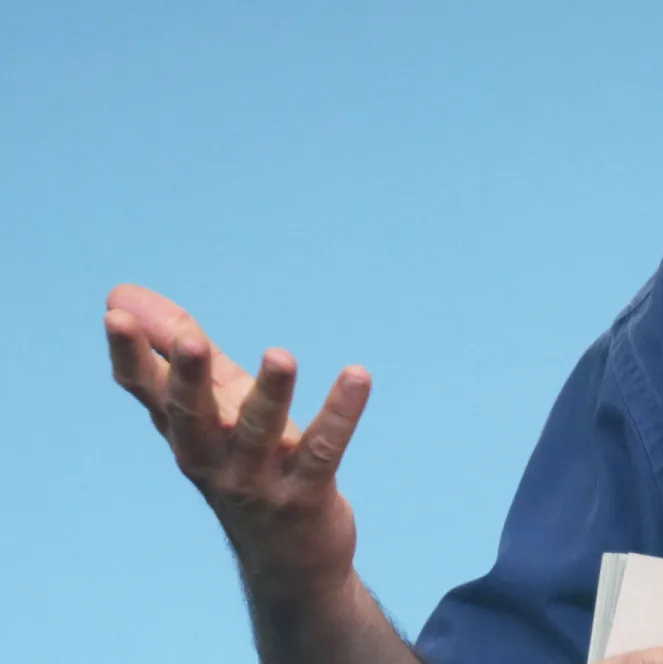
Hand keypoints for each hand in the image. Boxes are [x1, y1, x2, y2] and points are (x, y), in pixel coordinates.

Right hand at [104, 283, 369, 602]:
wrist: (287, 558)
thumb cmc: (243, 462)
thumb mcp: (211, 403)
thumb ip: (175, 349)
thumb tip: (123, 294)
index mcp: (185, 432)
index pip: (148, 392)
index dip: (131, 356)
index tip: (114, 315)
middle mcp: (211, 458)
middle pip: (192, 417)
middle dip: (188, 379)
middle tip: (190, 339)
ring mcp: (257, 480)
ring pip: (259, 434)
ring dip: (269, 394)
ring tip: (281, 355)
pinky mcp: (304, 495)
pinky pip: (324, 450)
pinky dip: (340, 414)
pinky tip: (357, 376)